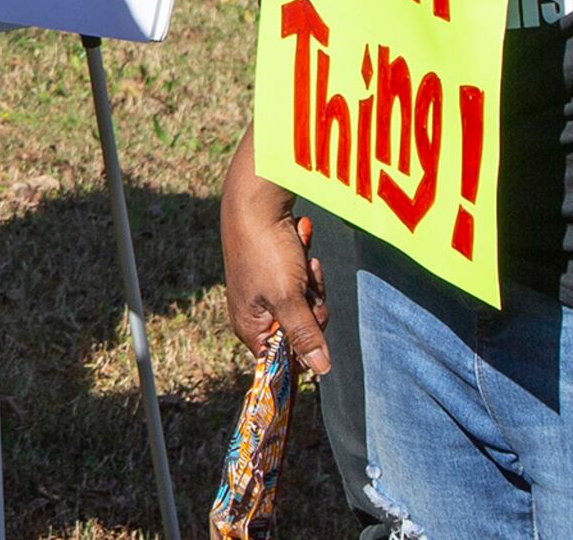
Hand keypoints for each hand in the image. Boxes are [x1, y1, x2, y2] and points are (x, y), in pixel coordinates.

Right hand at [219, 167, 329, 374]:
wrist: (256, 202)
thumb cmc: (265, 251)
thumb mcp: (289, 298)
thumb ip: (306, 336)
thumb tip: (322, 370)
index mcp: (250, 326)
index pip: (283, 359)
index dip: (304, 346)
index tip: (313, 322)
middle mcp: (256, 313)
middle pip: (301, 330)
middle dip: (312, 306)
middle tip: (307, 285)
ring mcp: (266, 291)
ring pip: (305, 303)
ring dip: (311, 282)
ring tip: (304, 261)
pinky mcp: (276, 271)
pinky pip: (302, 281)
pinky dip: (306, 266)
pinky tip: (302, 249)